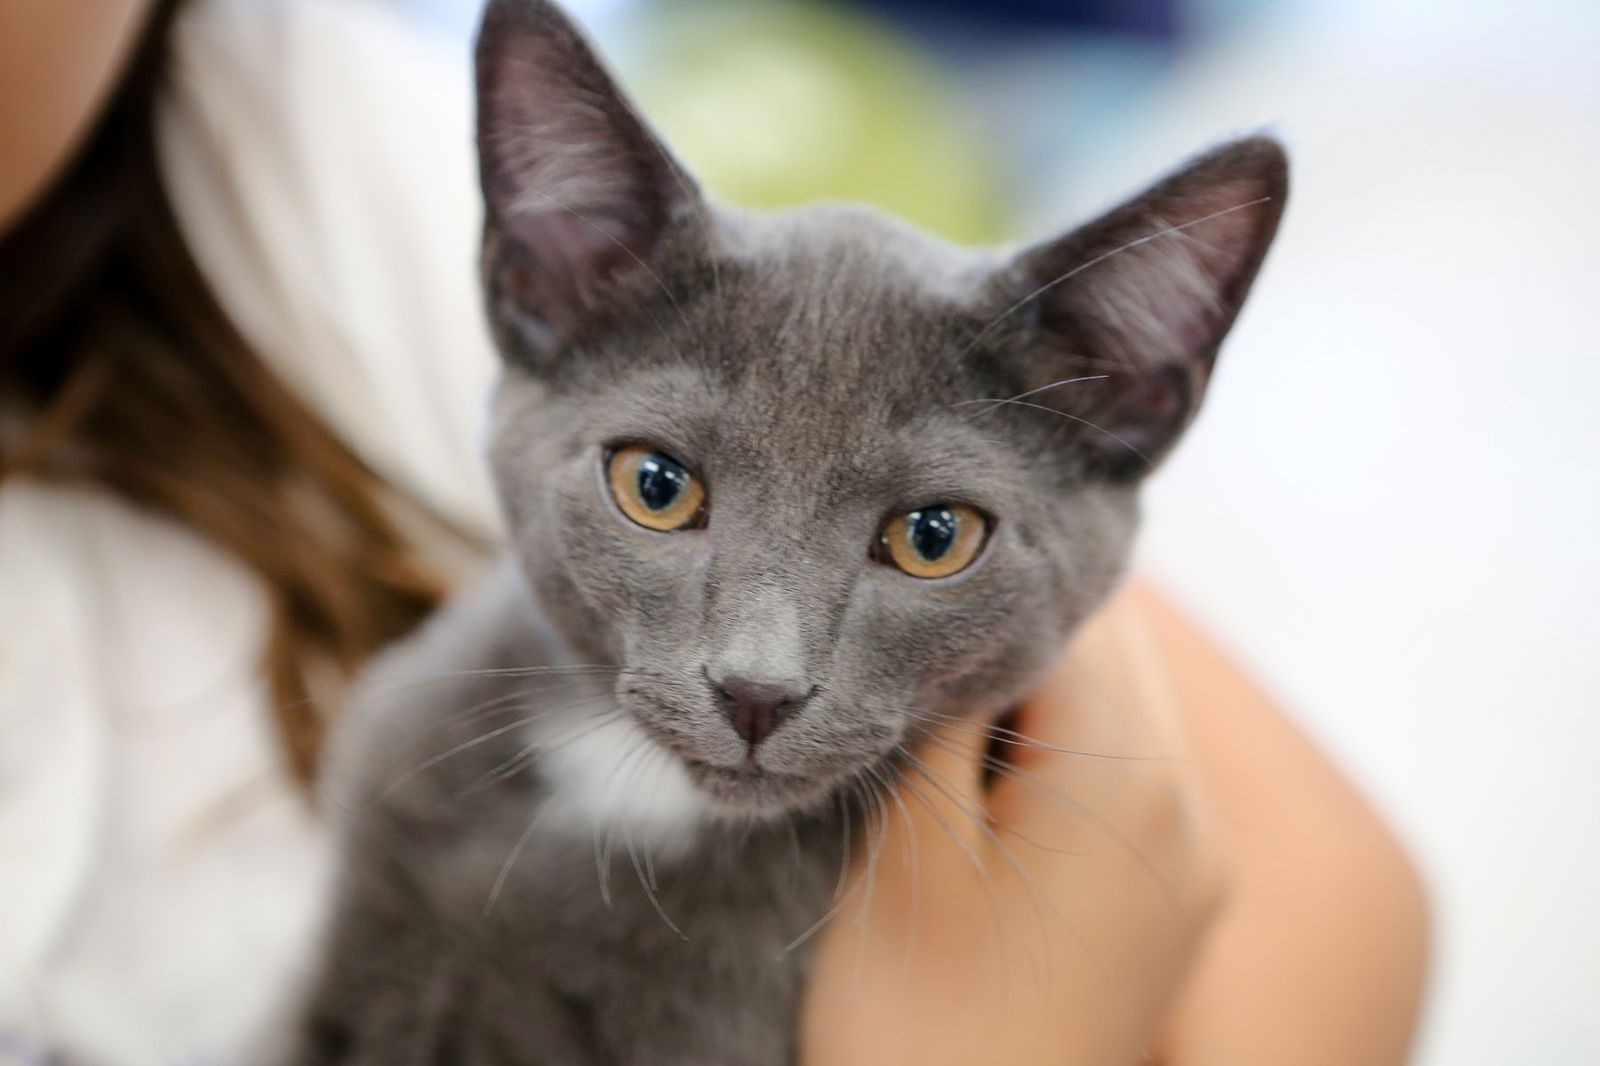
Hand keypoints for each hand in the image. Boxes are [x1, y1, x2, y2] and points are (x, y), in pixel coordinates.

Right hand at [802, 585, 1228, 1065]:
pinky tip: (993, 782)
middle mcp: (1190, 807)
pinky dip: (1068, 754)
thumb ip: (945, 714)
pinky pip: (1133, 779)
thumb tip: (957, 617)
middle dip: (1021, 636)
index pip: (1078, 615)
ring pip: (1126, 712)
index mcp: (1130, 778)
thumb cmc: (924, 1021)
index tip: (912, 593)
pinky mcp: (1174, 901)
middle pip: (1118, 654)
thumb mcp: (912, 848)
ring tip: (946, 716)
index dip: (990, 595)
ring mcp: (1194, 859)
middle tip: (920, 649)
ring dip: (1042, 695)